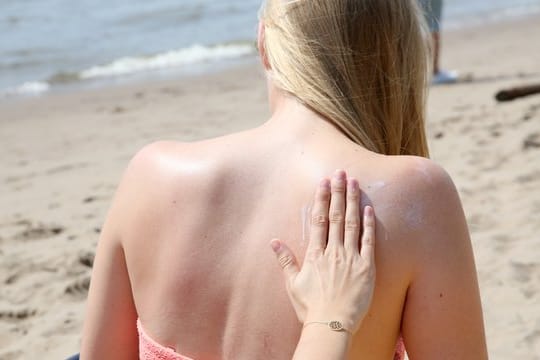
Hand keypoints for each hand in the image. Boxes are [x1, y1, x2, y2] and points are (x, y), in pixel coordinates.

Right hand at [271, 171, 375, 333]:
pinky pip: (368, 242)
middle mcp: (332, 251)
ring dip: (353, 201)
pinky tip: (369, 209)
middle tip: (340, 172)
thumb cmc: (310, 307)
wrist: (332, 326)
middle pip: (335, 216)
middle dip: (338, 192)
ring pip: (351, 223)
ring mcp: (350, 258)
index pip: (318, 220)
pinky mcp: (366, 268)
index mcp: (315, 254)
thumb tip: (273, 242)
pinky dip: (369, 224)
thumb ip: (285, 260)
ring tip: (355, 182)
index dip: (321, 199)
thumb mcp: (292, 284)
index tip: (323, 182)